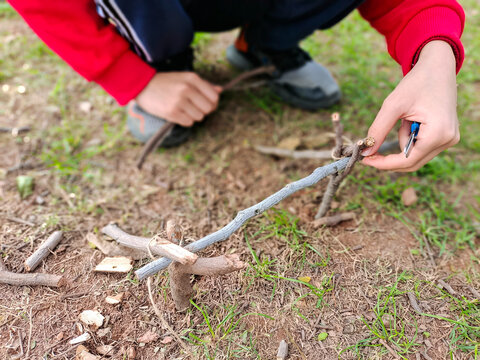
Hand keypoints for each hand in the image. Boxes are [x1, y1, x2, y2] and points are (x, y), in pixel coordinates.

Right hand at [135, 72, 221, 126]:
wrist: (142, 86)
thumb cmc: (166, 82)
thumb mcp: (185, 78)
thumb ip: (203, 85)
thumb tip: (220, 91)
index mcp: (192, 78)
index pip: (214, 97)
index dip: (212, 103)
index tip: (204, 103)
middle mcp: (187, 89)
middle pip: (208, 109)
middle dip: (203, 110)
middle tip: (193, 107)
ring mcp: (179, 101)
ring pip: (199, 117)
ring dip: (193, 116)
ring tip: (183, 109)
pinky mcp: (172, 112)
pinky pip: (188, 122)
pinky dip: (185, 120)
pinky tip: (177, 113)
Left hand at [362, 40, 459, 171]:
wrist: (438, 67)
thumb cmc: (416, 83)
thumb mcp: (393, 106)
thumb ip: (378, 130)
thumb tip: (365, 152)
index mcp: (438, 133)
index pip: (407, 160)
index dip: (384, 163)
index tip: (365, 161)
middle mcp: (448, 140)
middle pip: (412, 163)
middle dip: (390, 157)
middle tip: (369, 150)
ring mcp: (450, 139)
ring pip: (416, 155)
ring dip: (403, 141)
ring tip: (406, 117)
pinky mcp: (447, 136)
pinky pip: (422, 147)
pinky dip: (410, 138)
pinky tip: (412, 120)